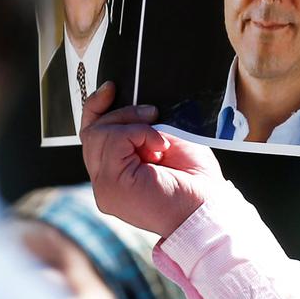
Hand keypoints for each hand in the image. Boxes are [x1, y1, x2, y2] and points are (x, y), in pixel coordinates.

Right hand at [79, 82, 223, 237]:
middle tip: (153, 113)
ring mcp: (104, 186)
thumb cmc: (195, 180)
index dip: (96, 108)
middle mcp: (104, 183)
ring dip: (132, 123)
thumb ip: (143, 128)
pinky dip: (139, 133)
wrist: (208, 210)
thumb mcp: (167, 143)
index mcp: (115, 174)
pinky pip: (114, 140)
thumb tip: (132, 103)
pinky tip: (160, 146)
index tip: (111, 88)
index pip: (91, 135)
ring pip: (98, 133)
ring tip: (160, 136)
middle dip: (122, 113)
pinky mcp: (111, 185)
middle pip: (91, 131)